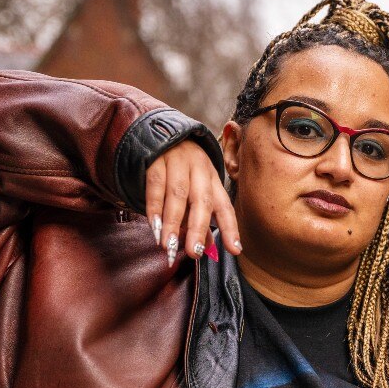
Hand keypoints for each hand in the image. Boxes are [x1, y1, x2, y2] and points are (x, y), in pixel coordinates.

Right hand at [145, 140, 240, 265]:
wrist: (160, 135)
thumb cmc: (181, 171)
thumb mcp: (195, 190)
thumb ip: (199, 219)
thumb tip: (206, 248)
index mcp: (212, 179)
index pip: (224, 206)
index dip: (230, 228)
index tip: (235, 250)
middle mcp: (199, 170)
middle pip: (202, 201)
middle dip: (198, 228)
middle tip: (194, 252)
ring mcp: (178, 162)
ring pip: (177, 195)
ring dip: (172, 222)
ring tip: (168, 245)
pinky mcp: (156, 159)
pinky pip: (155, 185)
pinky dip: (154, 207)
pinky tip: (153, 225)